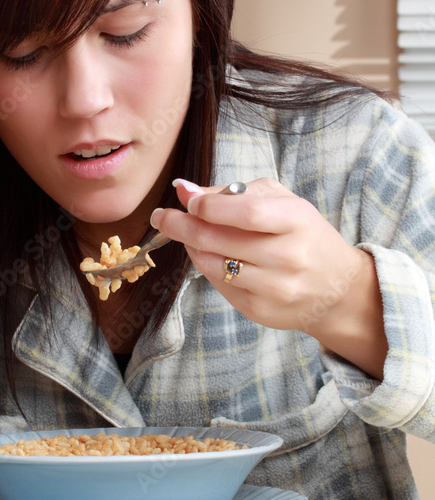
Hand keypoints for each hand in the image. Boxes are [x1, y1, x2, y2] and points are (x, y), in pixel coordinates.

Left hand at [150, 177, 386, 377]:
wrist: (337, 289)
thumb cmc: (304, 234)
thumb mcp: (280, 201)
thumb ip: (232, 193)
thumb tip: (183, 188)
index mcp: (297, 221)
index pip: (246, 213)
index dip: (210, 206)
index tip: (188, 200)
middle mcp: (288, 257)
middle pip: (220, 241)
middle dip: (181, 225)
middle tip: (162, 216)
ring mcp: (274, 288)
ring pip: (212, 265)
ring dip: (190, 246)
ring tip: (183, 232)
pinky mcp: (260, 311)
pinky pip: (218, 285)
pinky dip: (205, 266)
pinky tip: (206, 253)